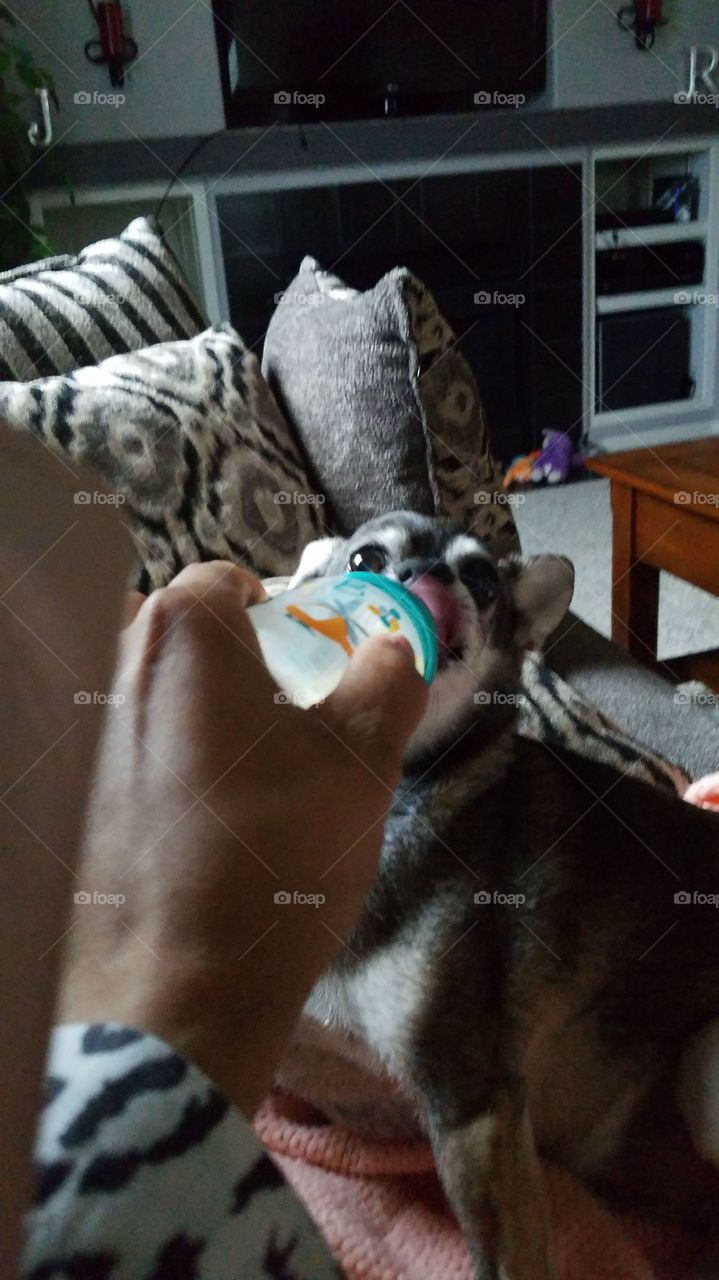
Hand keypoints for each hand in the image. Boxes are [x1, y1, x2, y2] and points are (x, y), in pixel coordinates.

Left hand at [59, 561, 427, 1114]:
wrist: (175, 994)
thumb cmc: (275, 856)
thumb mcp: (362, 765)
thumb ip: (386, 682)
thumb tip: (392, 647)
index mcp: (182, 633)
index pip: (226, 582)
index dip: (273, 617)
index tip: (297, 672)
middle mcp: (106, 663)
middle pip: (171, 634)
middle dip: (219, 666)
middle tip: (265, 734)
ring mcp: (68, 732)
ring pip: (133, 691)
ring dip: (176, 715)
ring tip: (220, 787)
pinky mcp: (51, 794)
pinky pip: (104, 750)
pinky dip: (136, 766)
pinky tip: (172, 831)